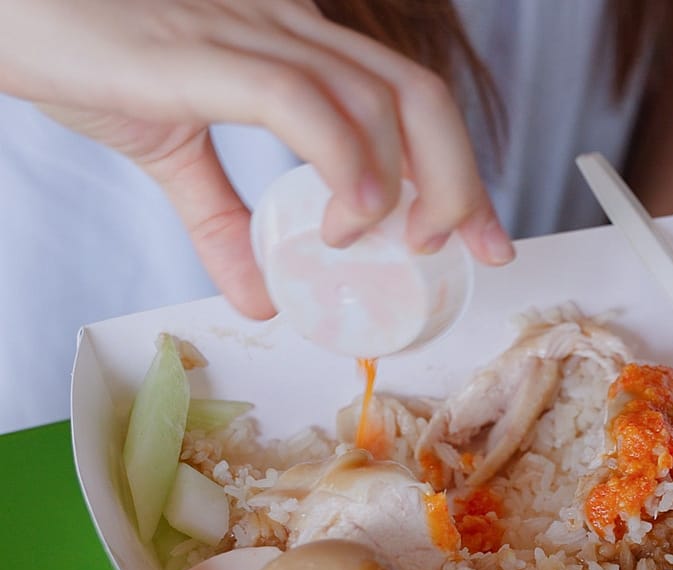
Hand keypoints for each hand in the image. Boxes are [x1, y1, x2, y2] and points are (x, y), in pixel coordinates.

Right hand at [0, 0, 513, 317]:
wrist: (5, 2)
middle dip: (464, 182)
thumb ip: (221, 220)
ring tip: (391, 242)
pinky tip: (350, 218)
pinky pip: (299, 103)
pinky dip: (343, 163)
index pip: (405, 97)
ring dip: (410, 183)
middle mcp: (287, 28)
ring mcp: (248, 34)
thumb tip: (259, 296)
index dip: (460, 169)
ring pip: (376, 99)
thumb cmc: (83, 50)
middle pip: (417, 96)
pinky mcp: (199, 54)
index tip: (483, 237)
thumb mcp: (169, 147)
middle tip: (469, 251)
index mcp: (290, 44)